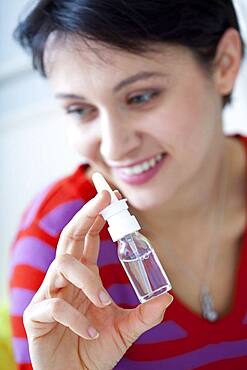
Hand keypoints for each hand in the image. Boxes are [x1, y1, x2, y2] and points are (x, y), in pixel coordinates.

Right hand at [23, 190, 172, 369]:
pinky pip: (55, 305)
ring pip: (62, 266)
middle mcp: (67, 279)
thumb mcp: (125, 330)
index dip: (97, 215)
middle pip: (71, 236)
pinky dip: (75, 317)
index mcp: (85, 275)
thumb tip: (167, 297)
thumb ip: (145, 314)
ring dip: (85, 280)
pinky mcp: (39, 315)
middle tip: (104, 197)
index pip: (89, 236)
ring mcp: (51, 294)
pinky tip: (91, 332)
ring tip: (102, 302)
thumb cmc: (95, 349)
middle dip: (86, 214)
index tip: (111, 196)